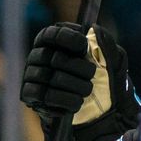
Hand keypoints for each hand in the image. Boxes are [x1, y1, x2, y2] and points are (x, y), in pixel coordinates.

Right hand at [22, 23, 139, 140]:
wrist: (95, 112)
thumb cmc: (100, 81)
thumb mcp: (110, 62)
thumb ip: (106, 44)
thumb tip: (95, 28)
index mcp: (52, 42)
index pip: (51, 33)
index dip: (68, 38)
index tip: (84, 47)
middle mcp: (37, 56)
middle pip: (55, 57)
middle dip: (79, 68)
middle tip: (92, 74)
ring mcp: (31, 75)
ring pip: (52, 78)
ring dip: (76, 86)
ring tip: (87, 91)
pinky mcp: (29, 95)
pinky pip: (43, 95)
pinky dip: (65, 100)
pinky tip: (77, 102)